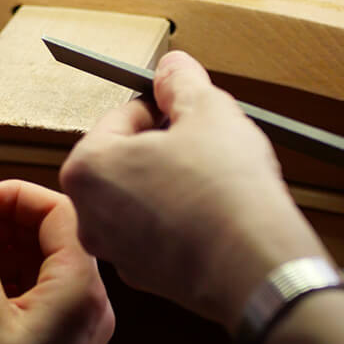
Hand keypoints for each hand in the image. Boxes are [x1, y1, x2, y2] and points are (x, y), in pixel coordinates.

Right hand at [0, 183, 113, 343]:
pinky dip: (4, 276)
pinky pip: (37, 286)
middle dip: (4, 221)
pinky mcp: (63, 336)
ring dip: (0, 250)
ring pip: (41, 258)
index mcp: (79, 289)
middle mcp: (90, 301)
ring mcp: (78, 320)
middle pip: (53, 231)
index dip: (16, 195)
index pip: (61, 210)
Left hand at [60, 50, 327, 332]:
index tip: (186, 112)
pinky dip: (178, 220)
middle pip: (125, 159)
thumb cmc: (223, 191)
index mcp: (87, 167)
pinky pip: (155, 232)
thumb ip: (181, 82)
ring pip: (140, 196)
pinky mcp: (142, 276)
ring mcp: (113, 249)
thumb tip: (171, 67)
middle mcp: (87, 213)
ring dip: (169, 182)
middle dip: (162, 147)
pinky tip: (211, 217)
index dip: (161, 109)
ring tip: (211, 181)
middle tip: (202, 145)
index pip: (121, 117)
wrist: (256, 269)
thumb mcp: (207, 111)